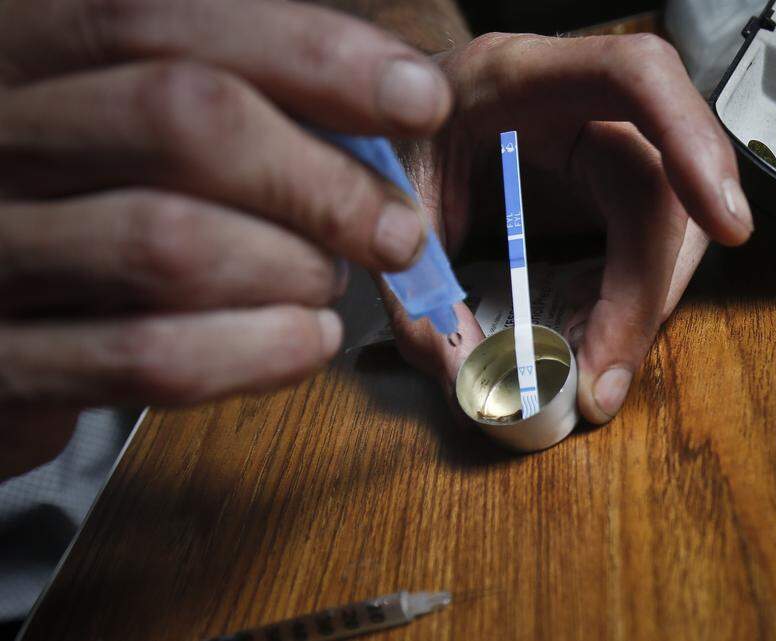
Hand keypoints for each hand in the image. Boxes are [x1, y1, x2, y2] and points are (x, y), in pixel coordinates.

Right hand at [0, 0, 451, 476]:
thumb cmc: (87, 200)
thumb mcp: (132, 116)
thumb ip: (240, 93)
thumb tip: (395, 98)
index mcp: (26, 47)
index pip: (160, 17)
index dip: (312, 53)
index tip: (419, 98)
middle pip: (180, 119)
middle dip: (321, 179)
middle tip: (394, 229)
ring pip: (171, 243)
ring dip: (293, 269)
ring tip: (328, 281)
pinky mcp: (5, 361)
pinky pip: (150, 358)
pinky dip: (258, 351)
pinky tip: (306, 339)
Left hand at [383, 32, 752, 423]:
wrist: (379, 115)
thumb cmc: (383, 135)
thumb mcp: (386, 198)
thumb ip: (415, 282)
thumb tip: (466, 377)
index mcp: (520, 74)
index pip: (636, 77)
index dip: (691, 140)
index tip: (726, 224)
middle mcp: (577, 105)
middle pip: (661, 184)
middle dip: (648, 287)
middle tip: (604, 378)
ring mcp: (599, 147)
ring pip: (670, 225)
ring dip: (645, 306)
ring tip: (599, 373)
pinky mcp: (603, 188)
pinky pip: (644, 246)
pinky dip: (628, 303)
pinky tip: (598, 342)